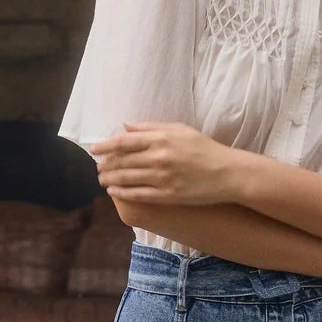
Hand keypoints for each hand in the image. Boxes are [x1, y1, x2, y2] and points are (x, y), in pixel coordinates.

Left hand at [89, 122, 233, 206]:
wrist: (227, 173)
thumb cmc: (204, 148)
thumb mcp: (180, 129)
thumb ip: (151, 127)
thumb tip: (126, 125)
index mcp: (160, 139)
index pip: (124, 142)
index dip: (105, 146)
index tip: (94, 149)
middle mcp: (158, 158)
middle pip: (122, 162)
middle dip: (106, 165)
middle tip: (98, 168)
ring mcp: (162, 178)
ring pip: (126, 179)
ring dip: (110, 180)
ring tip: (102, 180)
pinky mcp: (167, 196)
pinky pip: (138, 195)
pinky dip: (123, 193)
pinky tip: (114, 192)